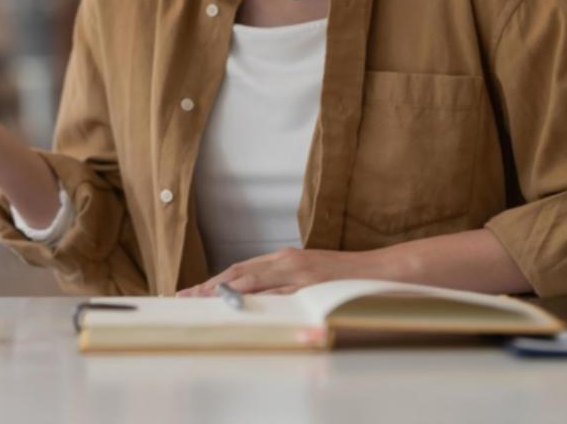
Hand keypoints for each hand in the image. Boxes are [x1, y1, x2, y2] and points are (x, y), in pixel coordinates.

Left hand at [176, 247, 374, 296]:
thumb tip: (257, 294)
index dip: (214, 280)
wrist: (380, 271)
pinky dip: (259, 300)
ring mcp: (299, 273)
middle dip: (210, 287)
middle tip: (186, 298)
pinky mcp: (312, 285)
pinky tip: (242, 307)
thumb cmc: (342, 277)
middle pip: (240, 273)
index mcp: (285, 258)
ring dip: (226, 292)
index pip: (241, 269)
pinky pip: (280, 294)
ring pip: (254, 281)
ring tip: (202, 302)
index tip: (192, 291)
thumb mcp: (307, 273)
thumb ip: (283, 280)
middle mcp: (288, 262)